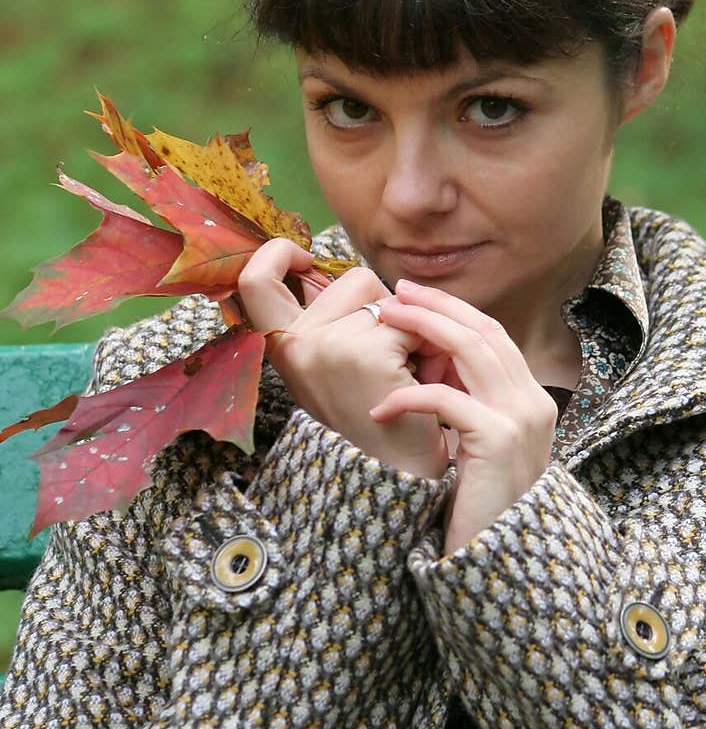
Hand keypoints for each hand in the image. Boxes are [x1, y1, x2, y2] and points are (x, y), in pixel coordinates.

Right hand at [236, 240, 448, 478]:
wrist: (397, 475)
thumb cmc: (376, 418)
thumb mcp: (336, 365)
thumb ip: (334, 319)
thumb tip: (349, 269)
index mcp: (281, 347)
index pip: (255, 277)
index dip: (277, 253)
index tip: (304, 258)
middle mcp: (295, 344)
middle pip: (353, 278)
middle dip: (387, 307)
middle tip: (392, 355)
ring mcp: (327, 347)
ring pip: (390, 300)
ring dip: (412, 331)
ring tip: (408, 374)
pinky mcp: (366, 353)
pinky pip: (411, 322)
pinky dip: (428, 348)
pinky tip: (420, 382)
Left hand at [368, 281, 557, 552]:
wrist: (499, 562)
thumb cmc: (480, 509)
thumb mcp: (479, 448)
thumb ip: (469, 408)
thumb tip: (430, 369)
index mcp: (530, 401)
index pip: (493, 337)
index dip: (453, 312)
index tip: (413, 297)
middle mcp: (534, 402)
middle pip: (484, 332)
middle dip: (436, 307)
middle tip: (394, 293)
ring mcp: (521, 419)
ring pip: (471, 349)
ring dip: (423, 328)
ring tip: (384, 321)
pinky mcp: (498, 440)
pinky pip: (446, 399)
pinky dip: (408, 396)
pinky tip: (380, 408)